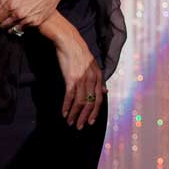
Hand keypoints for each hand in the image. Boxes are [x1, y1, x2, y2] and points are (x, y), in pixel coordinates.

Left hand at [0, 0, 72, 30]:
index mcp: (11, 4)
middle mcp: (18, 14)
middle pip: (3, 25)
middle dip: (2, 22)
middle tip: (5, 19)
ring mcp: (27, 19)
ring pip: (13, 29)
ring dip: (10, 26)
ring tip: (12, 21)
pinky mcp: (35, 22)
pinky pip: (23, 29)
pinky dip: (20, 27)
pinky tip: (21, 21)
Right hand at [41, 13, 104, 128]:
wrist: (69, 41)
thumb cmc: (79, 53)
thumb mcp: (93, 66)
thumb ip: (98, 80)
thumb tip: (104, 92)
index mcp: (98, 76)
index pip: (99, 99)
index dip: (94, 113)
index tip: (90, 122)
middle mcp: (92, 79)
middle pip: (90, 103)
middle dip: (84, 117)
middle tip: (79, 127)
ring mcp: (82, 79)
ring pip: (80, 102)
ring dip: (74, 114)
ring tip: (70, 122)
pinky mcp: (71, 78)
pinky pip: (70, 96)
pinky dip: (67, 106)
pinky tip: (63, 112)